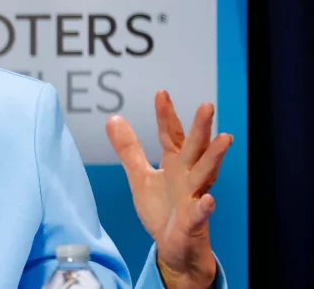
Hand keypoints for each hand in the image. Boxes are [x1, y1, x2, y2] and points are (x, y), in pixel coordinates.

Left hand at [106, 91, 231, 288]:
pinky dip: (204, 206)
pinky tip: (208, 199)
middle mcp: (187, 176)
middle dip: (200, 128)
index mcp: (175, 164)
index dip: (166, 115)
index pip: (170, 135)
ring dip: (215, 157)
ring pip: (206, 174)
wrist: (173, 246)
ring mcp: (193, 197)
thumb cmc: (162, 208)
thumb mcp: (140, 175)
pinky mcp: (194, 221)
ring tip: (225, 138)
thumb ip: (129, 149)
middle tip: (207, 105)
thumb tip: (113, 118)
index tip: (161, 93)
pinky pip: (200, 213)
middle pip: (195, 148)